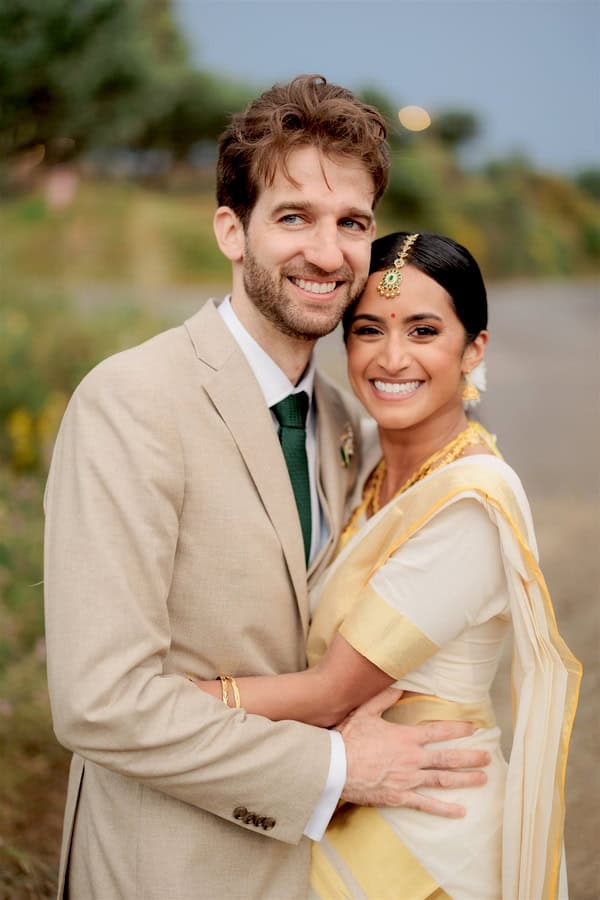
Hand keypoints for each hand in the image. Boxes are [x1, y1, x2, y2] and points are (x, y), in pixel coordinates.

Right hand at [338, 687, 489, 817]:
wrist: (335, 767)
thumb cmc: (349, 739)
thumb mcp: (365, 712)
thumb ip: (384, 698)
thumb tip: (400, 685)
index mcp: (406, 738)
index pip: (438, 731)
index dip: (457, 729)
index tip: (473, 728)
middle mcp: (413, 759)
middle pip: (448, 758)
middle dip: (470, 757)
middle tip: (487, 757)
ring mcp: (409, 780)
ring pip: (443, 780)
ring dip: (464, 780)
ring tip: (482, 779)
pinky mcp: (400, 797)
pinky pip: (427, 804)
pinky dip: (445, 809)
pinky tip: (460, 811)